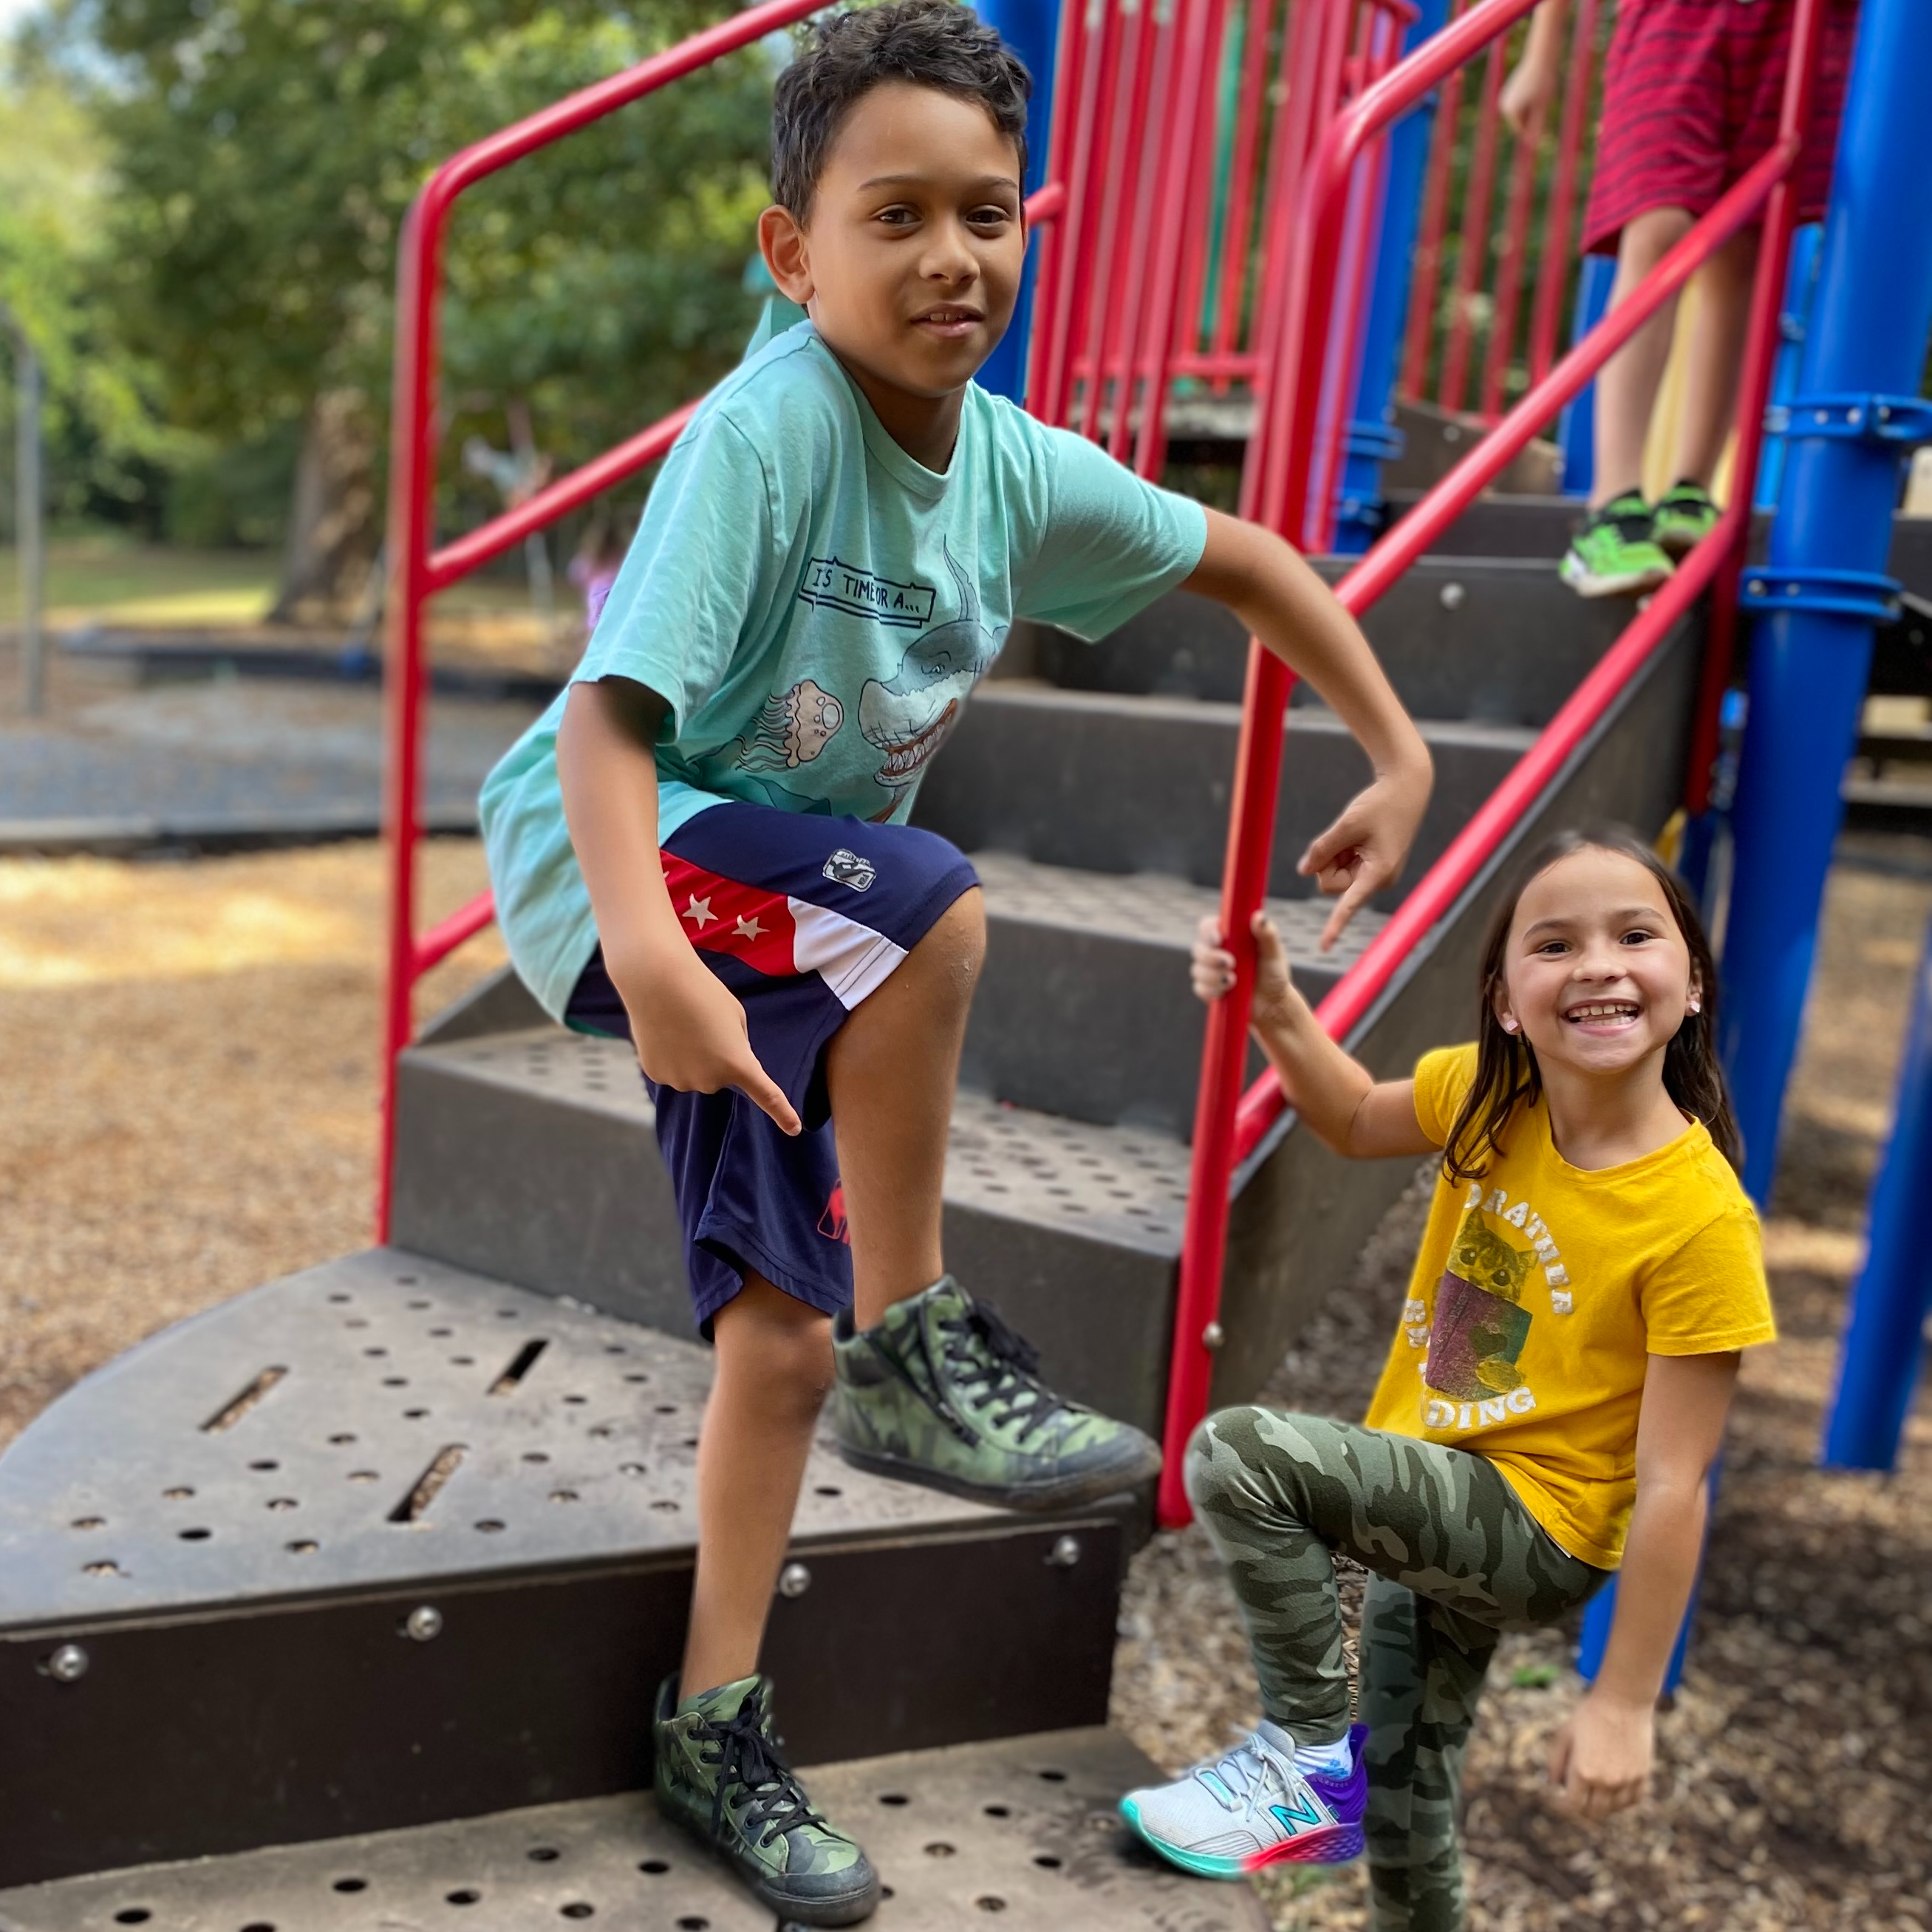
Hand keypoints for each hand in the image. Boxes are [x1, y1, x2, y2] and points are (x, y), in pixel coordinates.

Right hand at [612, 941, 801, 1135]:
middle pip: (720, 1077)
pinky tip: (664, 1032)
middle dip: (717, 1057)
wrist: (657, 981)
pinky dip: (670, 1055)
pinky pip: (672, 1070)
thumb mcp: (735, 1017)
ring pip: (694, 1075)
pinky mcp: (657, 1075)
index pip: (766, 1095)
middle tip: (705, 1026)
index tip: (794, 1129)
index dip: (782, 1114)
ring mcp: (681, 1081)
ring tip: (682, 1025)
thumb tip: (725, 1064)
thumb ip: (737, 1046)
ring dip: (692, 1057)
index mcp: (738, 1063)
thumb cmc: (703, 992)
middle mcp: (711, 1081)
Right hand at [1192, 912, 1306, 1035]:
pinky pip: (1199, 988)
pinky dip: (1211, 990)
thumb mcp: (1274, 953)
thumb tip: (1259, 917)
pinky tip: (1224, 993)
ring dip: (1213, 976)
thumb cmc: (1274, 974)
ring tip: (1233, 982)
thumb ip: (1267, 934)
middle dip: (1211, 957)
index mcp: (1229, 936)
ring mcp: (1210, 971)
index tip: (1219, 939)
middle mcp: (1216, 951)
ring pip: (1197, 969)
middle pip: (1198, 948)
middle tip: (1231, 963)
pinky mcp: (1208, 989)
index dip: (1208, 931)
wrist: (1272, 1003)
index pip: (1208, 927)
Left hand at [1298, 757, 1430, 949]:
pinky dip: (1341, 850)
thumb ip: (1323, 848)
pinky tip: (1358, 835)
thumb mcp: (1347, 823)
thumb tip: (1304, 871)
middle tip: (1344, 836)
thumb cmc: (1380, 804)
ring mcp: (1375, 874)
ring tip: (1356, 833)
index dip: (1335, 925)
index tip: (1324, 947)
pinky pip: (1342, 865)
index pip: (1349, 904)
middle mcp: (1378, 879)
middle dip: (1328, 862)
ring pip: (1334, 875)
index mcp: (1378, 873)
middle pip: (1331, 884)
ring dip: (1335, 854)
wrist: (1405, 787)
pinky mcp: (1371, 867)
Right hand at [1500, 56, 1556, 137]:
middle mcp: (1504, 106)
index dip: (1536, 128)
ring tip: (1541, 91)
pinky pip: (1522, 104)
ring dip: (1533, 108)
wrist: (1540, 56)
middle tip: (1544, 98)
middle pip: (1521, 121)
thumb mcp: (1543, 106)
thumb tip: (1534, 143)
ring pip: (1522, 112)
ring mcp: (1505, 98)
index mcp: (1511, 112)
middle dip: (1533, 116)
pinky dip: (1530, 100)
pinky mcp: (1510, 91)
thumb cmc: (1544, 81)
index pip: (1523, 130)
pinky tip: (1536, 86)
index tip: (1546, 117)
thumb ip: (1537, 125)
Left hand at [1548, 1689, 1652, 1820]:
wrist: (1622, 1702)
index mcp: (1583, 1772)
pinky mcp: (1642, 1776)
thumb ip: (1556, 1763)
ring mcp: (1627, 1781)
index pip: (1572, 1806)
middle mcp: (1606, 1782)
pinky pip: (1633, 1800)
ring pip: (1614, 1808)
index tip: (1560, 1801)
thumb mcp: (1564, 1735)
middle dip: (1582, 1807)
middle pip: (1593, 1812)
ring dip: (1603, 1804)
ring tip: (1595, 1789)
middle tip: (1577, 1796)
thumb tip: (1554, 1786)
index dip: (1563, 1807)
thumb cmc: (1589, 1716)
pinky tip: (1614, 1789)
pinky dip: (1623, 1800)